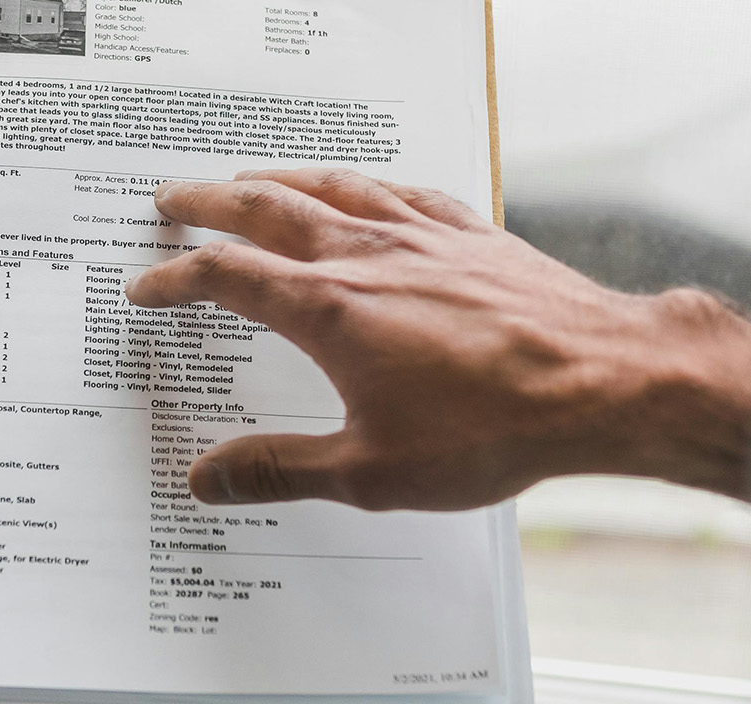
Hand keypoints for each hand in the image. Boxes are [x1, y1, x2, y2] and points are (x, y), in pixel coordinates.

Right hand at [124, 168, 750, 508]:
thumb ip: (280, 470)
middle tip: (171, 199)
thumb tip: (209, 479)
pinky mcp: (473, 234)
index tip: (145, 286)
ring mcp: (423, 236)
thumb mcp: (370, 471)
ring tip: (249, 179)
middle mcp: (368, 256)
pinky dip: (361, 184)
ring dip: (277, 178)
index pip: (225, 277)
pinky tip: (364, 189)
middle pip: (266, 207)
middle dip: (208, 203)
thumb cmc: (495, 427)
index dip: (175, 279)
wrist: (605, 383)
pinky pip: (399, 190)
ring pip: (331, 186)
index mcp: (329, 309)